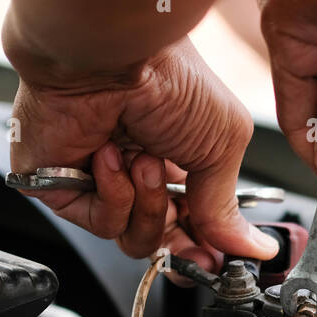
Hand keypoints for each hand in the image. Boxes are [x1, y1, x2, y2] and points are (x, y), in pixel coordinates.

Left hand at [7, 37, 278, 267]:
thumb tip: (255, 249)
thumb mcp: (222, 144)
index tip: (222, 262)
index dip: (208, 245)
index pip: (193, 220)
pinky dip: (114, 195)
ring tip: (146, 163)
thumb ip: (227, 207)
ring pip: (133, 237)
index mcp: (179, 155)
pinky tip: (110, 157)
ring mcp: (98, 179)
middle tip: (195, 251)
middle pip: (163, 238)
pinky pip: (99, 222)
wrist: (108, 54)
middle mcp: (138, 168)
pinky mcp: (61, 187)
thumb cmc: (166, 77)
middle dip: (181, 245)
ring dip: (149, 206)